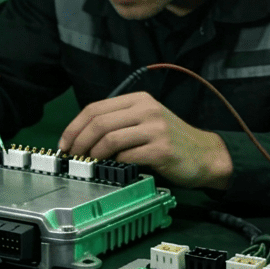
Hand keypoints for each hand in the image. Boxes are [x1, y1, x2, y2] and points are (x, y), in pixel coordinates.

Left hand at [58, 92, 232, 189]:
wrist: (205, 154)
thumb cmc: (170, 140)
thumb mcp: (146, 121)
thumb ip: (119, 123)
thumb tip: (81, 138)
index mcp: (138, 99)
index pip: (95, 108)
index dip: (74, 127)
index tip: (65, 145)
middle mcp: (146, 109)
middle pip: (99, 123)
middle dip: (79, 142)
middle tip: (72, 158)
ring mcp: (155, 129)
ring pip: (110, 139)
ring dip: (93, 155)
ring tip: (88, 165)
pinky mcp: (161, 150)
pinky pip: (128, 156)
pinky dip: (115, 164)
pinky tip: (112, 169)